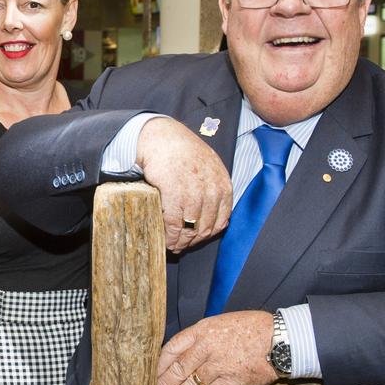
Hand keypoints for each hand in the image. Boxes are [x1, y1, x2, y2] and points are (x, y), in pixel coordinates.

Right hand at [136, 117, 230, 252]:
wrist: (162, 138)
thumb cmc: (183, 152)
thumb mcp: (209, 167)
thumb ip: (215, 191)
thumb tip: (220, 221)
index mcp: (223, 185)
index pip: (221, 221)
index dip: (207, 235)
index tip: (196, 239)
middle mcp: (212, 190)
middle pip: (205, 228)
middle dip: (193, 241)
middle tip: (181, 246)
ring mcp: (193, 192)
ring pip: (190, 229)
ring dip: (180, 242)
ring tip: (172, 246)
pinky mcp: (174, 193)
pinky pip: (174, 224)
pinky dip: (169, 236)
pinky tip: (165, 239)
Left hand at [156, 311, 277, 384]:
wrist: (279, 338)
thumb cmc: (250, 328)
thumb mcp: (220, 323)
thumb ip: (201, 337)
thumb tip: (183, 352)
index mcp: (202, 330)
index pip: (173, 347)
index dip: (160, 363)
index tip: (152, 372)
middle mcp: (207, 347)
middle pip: (179, 369)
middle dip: (164, 383)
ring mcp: (220, 365)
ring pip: (191, 384)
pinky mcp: (233, 381)